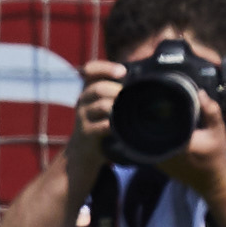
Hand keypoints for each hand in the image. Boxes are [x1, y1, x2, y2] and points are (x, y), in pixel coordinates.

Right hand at [68, 58, 124, 173]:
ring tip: (129, 113)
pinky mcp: (86, 135)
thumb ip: (116, 97)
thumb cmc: (99, 131)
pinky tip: (122, 128)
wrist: (80, 158)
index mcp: (88, 92)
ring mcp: (83, 119)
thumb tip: (145, 85)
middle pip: (98, 88)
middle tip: (131, 98)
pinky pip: (103, 127)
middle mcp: (82, 102)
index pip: (90, 70)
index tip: (123, 72)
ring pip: (102, 105)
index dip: (105, 67)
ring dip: (118, 107)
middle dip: (117, 90)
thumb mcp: (103, 110)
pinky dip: (115, 125)